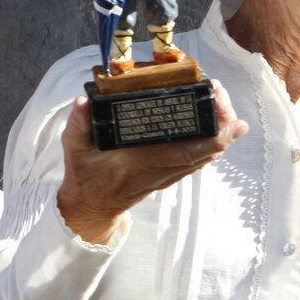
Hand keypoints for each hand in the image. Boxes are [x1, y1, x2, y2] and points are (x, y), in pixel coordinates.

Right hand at [55, 81, 248, 243]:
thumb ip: (78, 124)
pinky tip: (217, 123)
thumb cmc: (85, 175)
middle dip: (221, 124)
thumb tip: (83, 101)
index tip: (225, 113)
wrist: (93, 205)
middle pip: (205, 151)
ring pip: (205, 156)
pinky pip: (199, 159)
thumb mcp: (74, 148)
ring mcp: (168, 174)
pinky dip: (212, 141)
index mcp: (139, 162)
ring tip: (221, 101)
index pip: (185, 151)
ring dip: (220, 131)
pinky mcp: (170, 174)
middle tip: (220, 93)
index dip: (212, 135)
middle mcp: (160, 170)